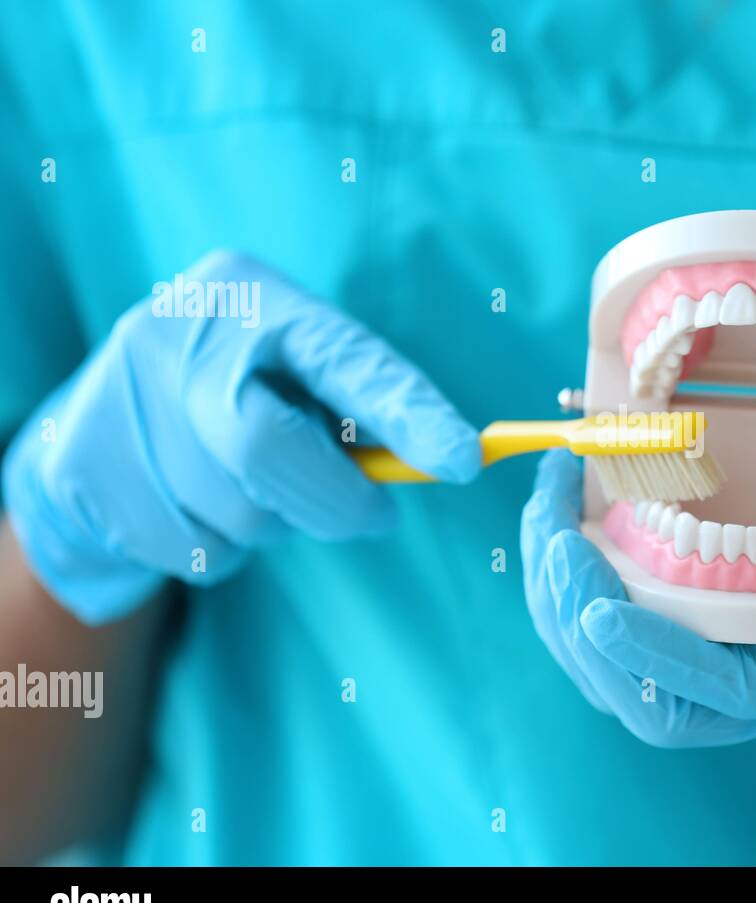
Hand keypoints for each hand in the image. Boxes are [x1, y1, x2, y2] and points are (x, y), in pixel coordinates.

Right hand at [3, 250, 479, 624]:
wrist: (99, 418)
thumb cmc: (238, 390)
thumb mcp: (295, 369)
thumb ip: (355, 405)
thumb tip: (444, 461)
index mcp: (249, 295)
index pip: (340, 359)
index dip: (407, 413)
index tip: (464, 462)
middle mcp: (174, 335)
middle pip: (266, 448)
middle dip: (336, 500)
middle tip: (379, 517)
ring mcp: (121, 402)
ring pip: (238, 513)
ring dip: (273, 523)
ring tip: (254, 484)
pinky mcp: (87, 470)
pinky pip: (195, 549)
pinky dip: (221, 547)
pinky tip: (200, 505)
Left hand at [520, 443, 755, 746]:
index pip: (727, 692)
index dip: (656, 661)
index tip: (599, 604)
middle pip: (644, 694)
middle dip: (579, 624)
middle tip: (553, 535)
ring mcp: (725, 648)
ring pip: (612, 663)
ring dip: (560, 593)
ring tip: (545, 504)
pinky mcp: (700, 612)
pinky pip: (615, 614)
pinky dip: (574, 569)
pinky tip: (566, 504)